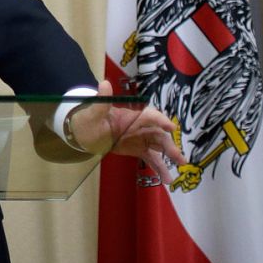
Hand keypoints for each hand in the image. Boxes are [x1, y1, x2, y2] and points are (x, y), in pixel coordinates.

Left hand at [67, 78, 184, 178]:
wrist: (84, 133)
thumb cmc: (89, 119)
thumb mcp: (93, 112)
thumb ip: (102, 101)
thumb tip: (104, 83)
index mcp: (131, 115)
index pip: (149, 116)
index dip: (161, 120)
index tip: (171, 127)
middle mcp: (139, 126)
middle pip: (158, 134)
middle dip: (169, 145)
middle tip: (178, 157)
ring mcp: (140, 139)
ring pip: (158, 148)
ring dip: (168, 159)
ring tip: (172, 175)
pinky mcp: (138, 149)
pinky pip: (151, 158)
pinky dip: (159, 168)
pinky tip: (165, 179)